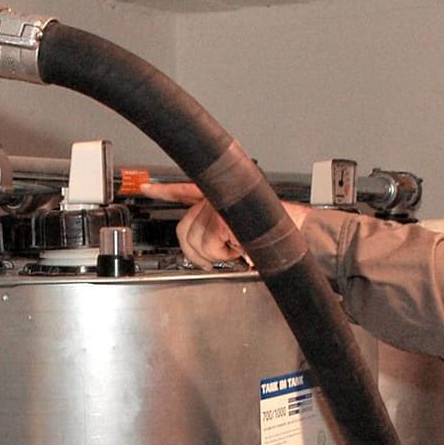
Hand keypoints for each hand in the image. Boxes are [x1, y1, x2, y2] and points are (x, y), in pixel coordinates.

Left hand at [140, 182, 312, 268]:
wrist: (297, 233)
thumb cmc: (273, 232)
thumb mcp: (239, 229)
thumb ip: (216, 229)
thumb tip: (198, 247)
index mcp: (219, 195)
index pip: (184, 190)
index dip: (163, 190)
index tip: (146, 188)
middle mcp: (217, 195)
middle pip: (184, 228)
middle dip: (197, 251)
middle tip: (216, 256)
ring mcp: (219, 205)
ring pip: (197, 241)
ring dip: (216, 255)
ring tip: (235, 250)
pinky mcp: (223, 217)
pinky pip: (210, 246)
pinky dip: (224, 255)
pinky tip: (239, 248)